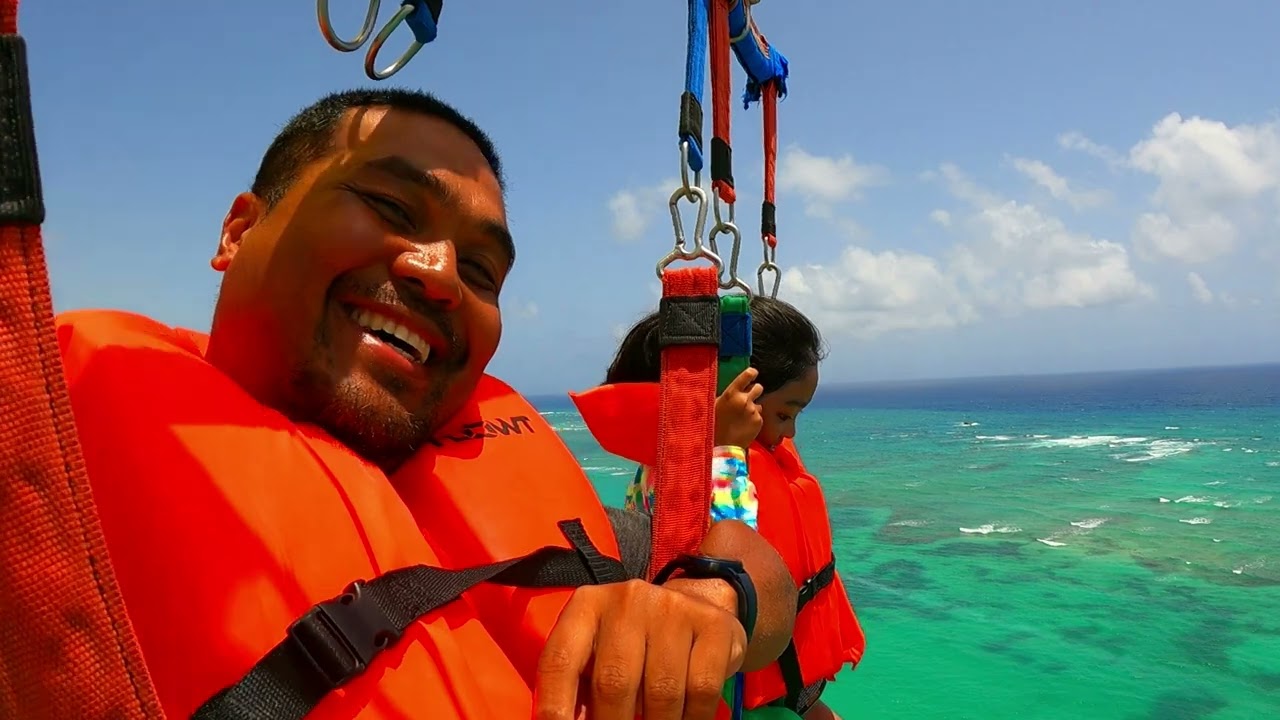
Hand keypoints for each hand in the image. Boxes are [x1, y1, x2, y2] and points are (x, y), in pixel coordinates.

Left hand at [534, 579, 746, 719]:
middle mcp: (627, 599)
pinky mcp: (713, 624)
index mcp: (587, 606)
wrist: (699, 603)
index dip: (555, 705)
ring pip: (661, 692)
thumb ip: (581, 686)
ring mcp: (672, 608)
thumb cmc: (636, 641)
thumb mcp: (600, 652)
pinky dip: (694, 719)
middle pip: (613, 682)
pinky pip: (701, 690)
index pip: (560, 661)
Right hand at [714, 367, 762, 448]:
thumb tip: (735, 388)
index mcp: (732, 393)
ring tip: (743, 417)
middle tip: (748, 398)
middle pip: (758, 387)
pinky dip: (754, 419)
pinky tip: (745, 425)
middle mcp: (745, 399)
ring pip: (758, 403)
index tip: (753, 374)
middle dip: (755, 391)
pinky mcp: (759, 421)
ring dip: (753, 407)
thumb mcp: (716, 405)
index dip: (752, 373)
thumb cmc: (714, 424)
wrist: (722, 446)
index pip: (748, 375)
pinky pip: (759, 416)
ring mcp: (753, 410)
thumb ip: (728, 395)